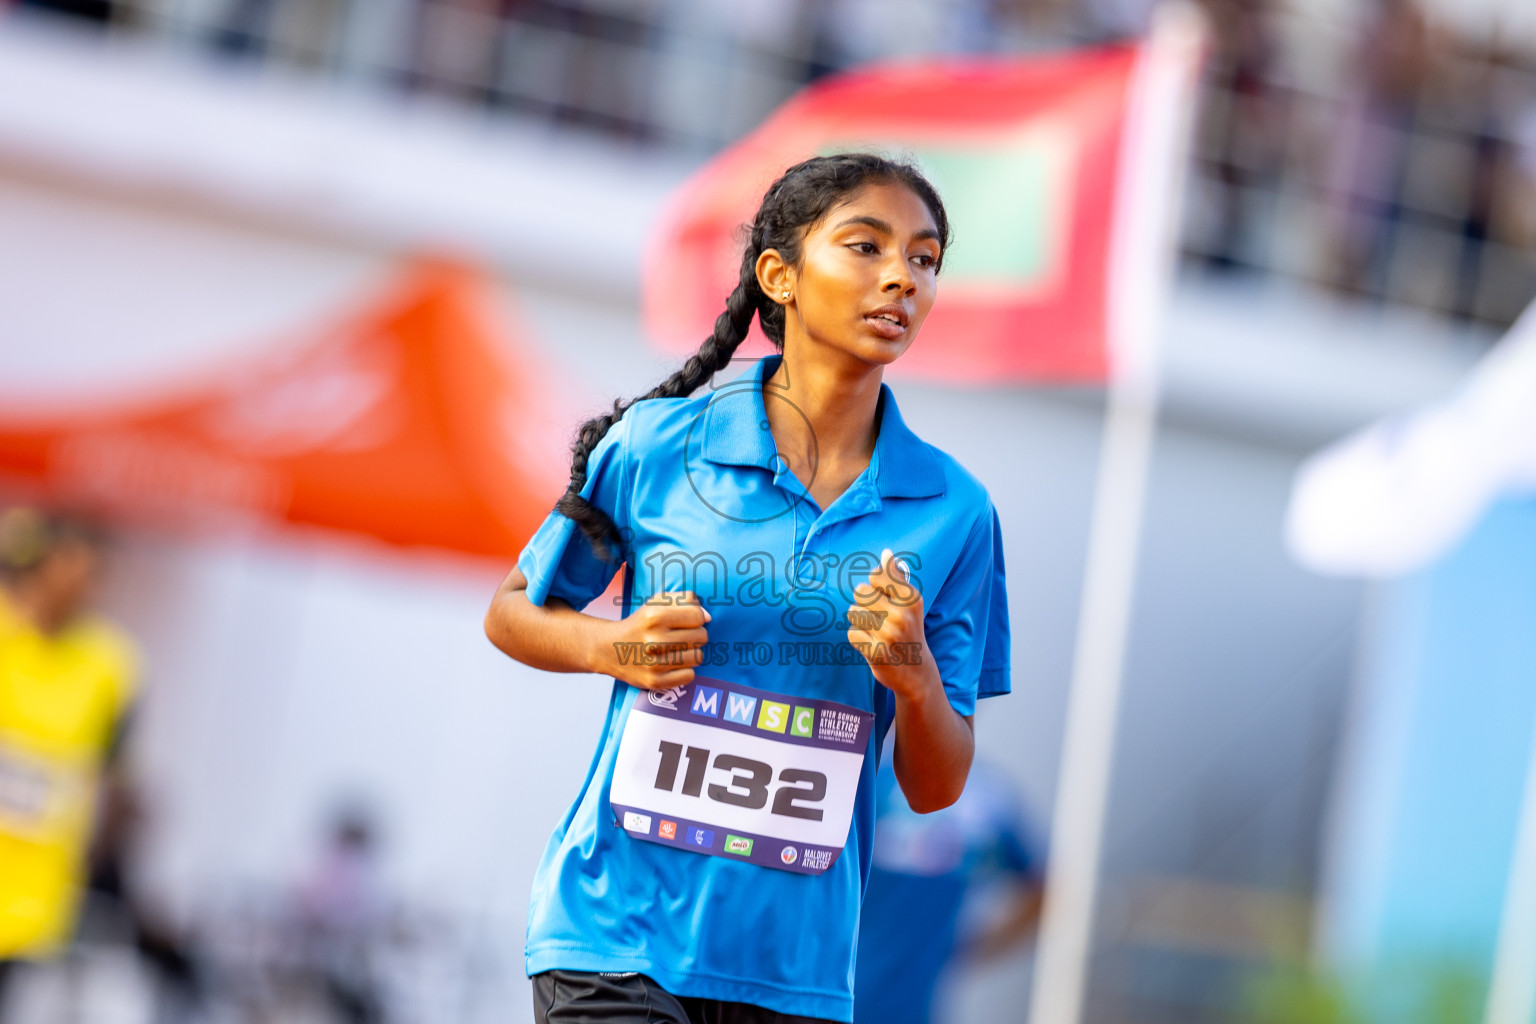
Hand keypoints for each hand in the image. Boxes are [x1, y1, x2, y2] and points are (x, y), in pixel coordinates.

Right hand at [600, 590, 709, 690]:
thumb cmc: (640, 624)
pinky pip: (689, 676)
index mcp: (654, 616)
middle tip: (681, 636)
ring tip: (677, 650)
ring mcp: (654, 663)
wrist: (608, 648)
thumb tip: (708, 617)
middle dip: (696, 635)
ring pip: (698, 657)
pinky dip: (685, 670)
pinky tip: (673, 664)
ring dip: (691, 653)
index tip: (688, 621)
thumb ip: (684, 600)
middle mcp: (654, 640)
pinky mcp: (655, 682)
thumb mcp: (656, 603)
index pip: (698, 616)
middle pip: (701, 637)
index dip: (698, 618)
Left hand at [846, 549, 936, 700]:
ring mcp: (888, 634)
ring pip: (853, 612)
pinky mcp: (876, 652)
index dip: (875, 587)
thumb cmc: (909, 629)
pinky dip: (859, 639)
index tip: (885, 599)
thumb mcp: (909, 603)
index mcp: (911, 598)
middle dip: (865, 604)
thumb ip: (896, 577)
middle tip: (879, 618)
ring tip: (876, 632)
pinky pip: (852, 633)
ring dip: (860, 622)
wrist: (916, 671)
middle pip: (860, 591)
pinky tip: (873, 645)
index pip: (876, 575)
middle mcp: (901, 614)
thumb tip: (886, 553)